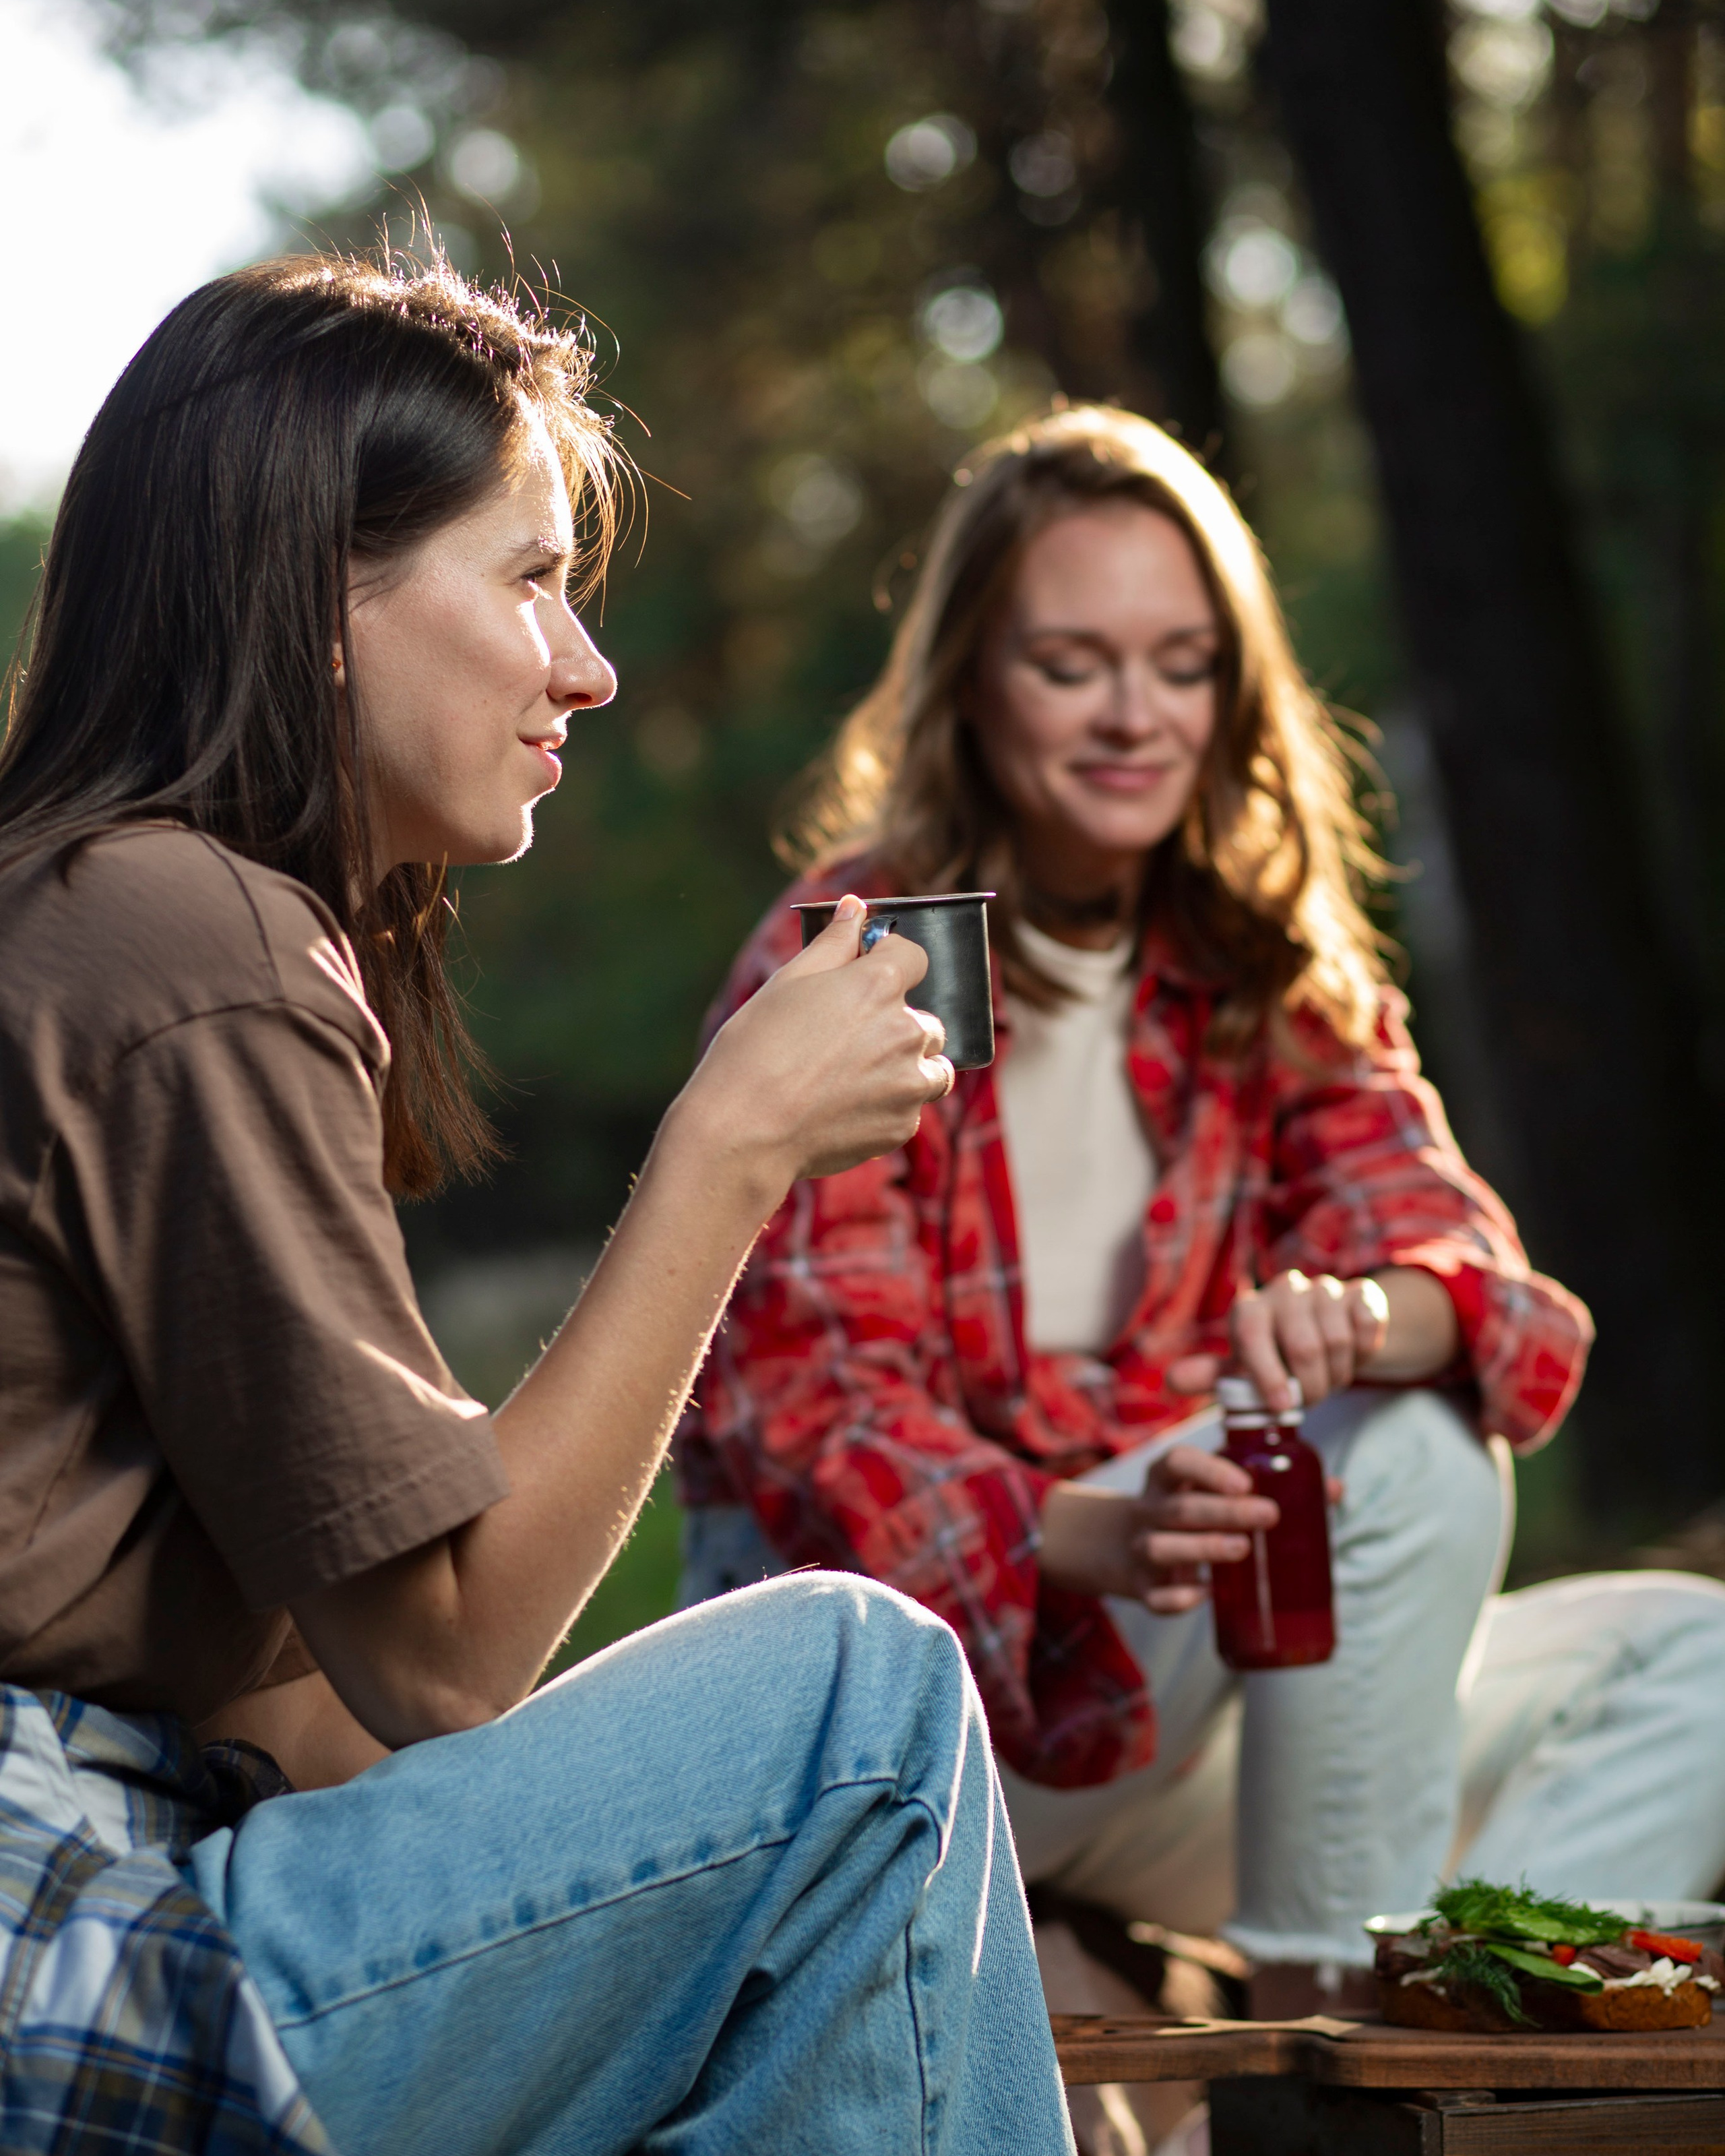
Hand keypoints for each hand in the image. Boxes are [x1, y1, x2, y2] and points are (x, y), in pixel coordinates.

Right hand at [679, 895, 953, 1198]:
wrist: (742, 1132)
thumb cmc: (754, 1051)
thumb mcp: (786, 984)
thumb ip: (832, 944)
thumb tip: (855, 907)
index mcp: (878, 985)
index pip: (914, 956)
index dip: (890, 962)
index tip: (866, 974)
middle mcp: (905, 1031)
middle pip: (923, 1019)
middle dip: (895, 1024)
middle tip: (843, 1042)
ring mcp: (909, 1083)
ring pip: (930, 1067)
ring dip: (905, 1068)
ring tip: (852, 1079)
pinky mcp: (902, 1125)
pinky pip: (910, 1108)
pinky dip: (888, 1106)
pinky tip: (842, 1109)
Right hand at [1040, 1444, 1279, 1613]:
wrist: (1119, 1544)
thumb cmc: (1188, 1509)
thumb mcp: (1212, 1488)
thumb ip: (1268, 1484)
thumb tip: (1335, 1489)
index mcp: (1166, 1478)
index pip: (1178, 1462)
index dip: (1209, 1470)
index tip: (1245, 1482)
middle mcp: (1148, 1510)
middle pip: (1180, 1508)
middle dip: (1225, 1512)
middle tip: (1269, 1515)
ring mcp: (1141, 1549)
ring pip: (1161, 1548)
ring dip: (1202, 1548)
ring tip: (1242, 1549)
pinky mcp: (1141, 1587)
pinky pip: (1154, 1597)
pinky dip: (1178, 1598)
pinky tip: (1205, 1595)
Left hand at [1169, 1268, 1389, 1411]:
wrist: (1325, 1333)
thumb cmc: (1274, 1357)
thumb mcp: (1241, 1370)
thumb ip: (1210, 1376)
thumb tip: (1172, 1380)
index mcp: (1249, 1309)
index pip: (1252, 1335)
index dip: (1267, 1373)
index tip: (1281, 1406)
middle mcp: (1283, 1290)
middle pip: (1303, 1346)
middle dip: (1310, 1386)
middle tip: (1311, 1400)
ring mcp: (1323, 1288)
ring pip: (1336, 1340)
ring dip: (1338, 1373)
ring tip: (1329, 1379)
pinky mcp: (1359, 1292)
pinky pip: (1367, 1324)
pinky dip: (1364, 1351)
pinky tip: (1353, 1355)